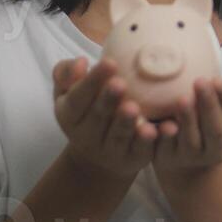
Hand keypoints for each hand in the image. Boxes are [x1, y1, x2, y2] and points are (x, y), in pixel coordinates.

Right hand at [53, 57, 158, 181]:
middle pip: (98, 117)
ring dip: (126, 122)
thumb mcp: (67, 94)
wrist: (96, 158)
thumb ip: (66, 74)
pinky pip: (140, 150)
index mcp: (70, 115)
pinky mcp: (132, 159)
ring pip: (119, 135)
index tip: (109, 62)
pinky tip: (155, 130)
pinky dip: (147, 141)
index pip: (78, 98)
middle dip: (109, 100)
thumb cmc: (85, 111)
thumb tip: (82, 62)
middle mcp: (87, 135)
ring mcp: (110, 150)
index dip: (91, 81)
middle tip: (120, 83)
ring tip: (133, 107)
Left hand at [151, 76, 221, 181]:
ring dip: (188, 119)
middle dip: (209, 105)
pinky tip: (162, 123)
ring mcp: (194, 156)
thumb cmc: (211, 119)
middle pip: (215, 130)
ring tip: (183, 98)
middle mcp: (218, 150)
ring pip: (191, 140)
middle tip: (200, 81)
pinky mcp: (170, 158)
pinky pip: (166, 147)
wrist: (188, 152)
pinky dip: (165, 136)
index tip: (217, 79)